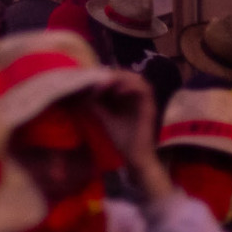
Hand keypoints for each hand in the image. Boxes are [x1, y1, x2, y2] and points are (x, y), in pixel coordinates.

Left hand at [96, 71, 173, 197]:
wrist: (134, 157)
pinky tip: (117, 92)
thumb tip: (81, 92)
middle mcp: (138, 95)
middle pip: (127, 74)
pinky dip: (130, 87)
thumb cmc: (121, 138)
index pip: (119, 76)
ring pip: (136, 78)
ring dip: (120, 78)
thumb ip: (95, 103)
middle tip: (95, 78)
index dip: (105, 74)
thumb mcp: (104, 116)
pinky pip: (144, 90)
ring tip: (104, 83)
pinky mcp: (150, 107)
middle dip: (111, 74)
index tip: (89, 77)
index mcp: (128, 95)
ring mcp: (145, 100)